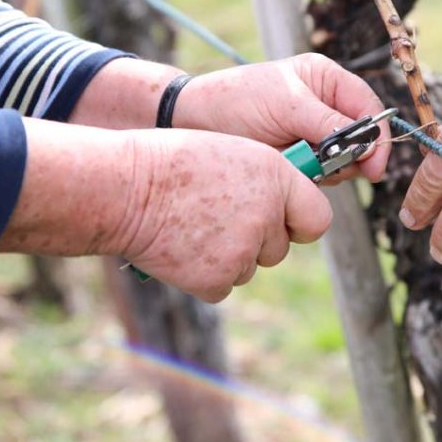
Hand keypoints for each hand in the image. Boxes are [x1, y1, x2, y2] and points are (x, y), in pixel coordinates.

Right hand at [117, 128, 331, 302]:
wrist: (124, 190)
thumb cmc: (172, 164)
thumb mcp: (232, 155)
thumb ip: (267, 184)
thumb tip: (285, 212)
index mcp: (277, 177)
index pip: (317, 218)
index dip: (298, 222)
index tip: (284, 222)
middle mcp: (267, 216)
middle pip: (278, 248)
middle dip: (255, 240)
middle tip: (216, 218)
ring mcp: (243, 252)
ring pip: (248, 267)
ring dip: (227, 256)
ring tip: (192, 225)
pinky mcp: (217, 280)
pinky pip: (223, 285)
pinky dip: (204, 275)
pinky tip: (181, 247)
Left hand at [173, 53, 390, 182]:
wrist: (192, 125)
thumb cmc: (236, 100)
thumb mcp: (286, 104)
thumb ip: (328, 123)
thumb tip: (366, 144)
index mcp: (326, 80)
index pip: (368, 107)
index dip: (377, 136)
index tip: (374, 166)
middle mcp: (325, 107)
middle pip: (362, 139)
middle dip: (351, 156)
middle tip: (329, 167)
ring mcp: (313, 137)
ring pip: (345, 163)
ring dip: (329, 170)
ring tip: (298, 162)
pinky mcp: (300, 161)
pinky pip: (322, 178)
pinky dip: (312, 180)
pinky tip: (290, 171)